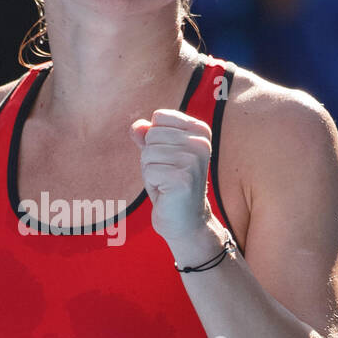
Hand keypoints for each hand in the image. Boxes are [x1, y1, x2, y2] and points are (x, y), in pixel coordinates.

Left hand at [129, 109, 213, 244]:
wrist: (186, 220)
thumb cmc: (170, 184)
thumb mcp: (158, 154)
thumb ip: (147, 136)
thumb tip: (136, 126)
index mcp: (200, 130)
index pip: (159, 117)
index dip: (155, 139)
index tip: (169, 158)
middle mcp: (201, 142)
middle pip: (152, 134)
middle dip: (151, 156)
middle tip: (167, 174)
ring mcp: (194, 159)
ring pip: (148, 152)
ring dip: (151, 171)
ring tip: (166, 183)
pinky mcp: (183, 177)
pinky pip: (149, 171)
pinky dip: (152, 184)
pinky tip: (166, 192)